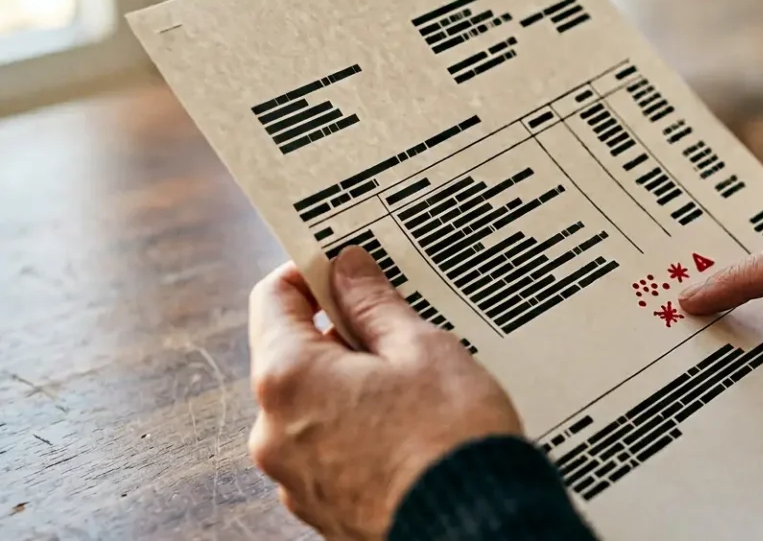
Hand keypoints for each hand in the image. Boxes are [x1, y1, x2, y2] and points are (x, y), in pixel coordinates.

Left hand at [247, 247, 520, 539]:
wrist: (474, 531)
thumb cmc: (450, 441)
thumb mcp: (422, 350)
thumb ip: (375, 305)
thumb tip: (347, 269)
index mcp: (289, 379)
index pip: (273, 298)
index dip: (310, 272)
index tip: (347, 264)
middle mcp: (275, 432)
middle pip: (292, 355)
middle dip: (341, 333)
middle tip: (399, 323)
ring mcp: (295, 478)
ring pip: (314, 407)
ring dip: (353, 385)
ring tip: (416, 382)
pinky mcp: (323, 510)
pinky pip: (331, 450)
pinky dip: (360, 430)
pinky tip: (411, 427)